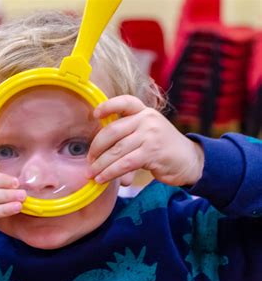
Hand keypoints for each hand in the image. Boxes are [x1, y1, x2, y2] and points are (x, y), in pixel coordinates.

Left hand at [87, 95, 204, 186]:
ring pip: (116, 150)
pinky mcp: (152, 152)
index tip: (95, 114)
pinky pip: (124, 163)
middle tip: (89, 161)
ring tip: (91, 174)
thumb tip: (99, 160)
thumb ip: (125, 142)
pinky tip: (102, 178)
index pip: (125, 102)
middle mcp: (147, 119)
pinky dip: (110, 172)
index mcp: (144, 112)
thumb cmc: (163, 149)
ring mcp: (150, 134)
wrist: (191, 160)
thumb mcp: (146, 136)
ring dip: (100, 165)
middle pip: (112, 131)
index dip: (108, 106)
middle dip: (96, 148)